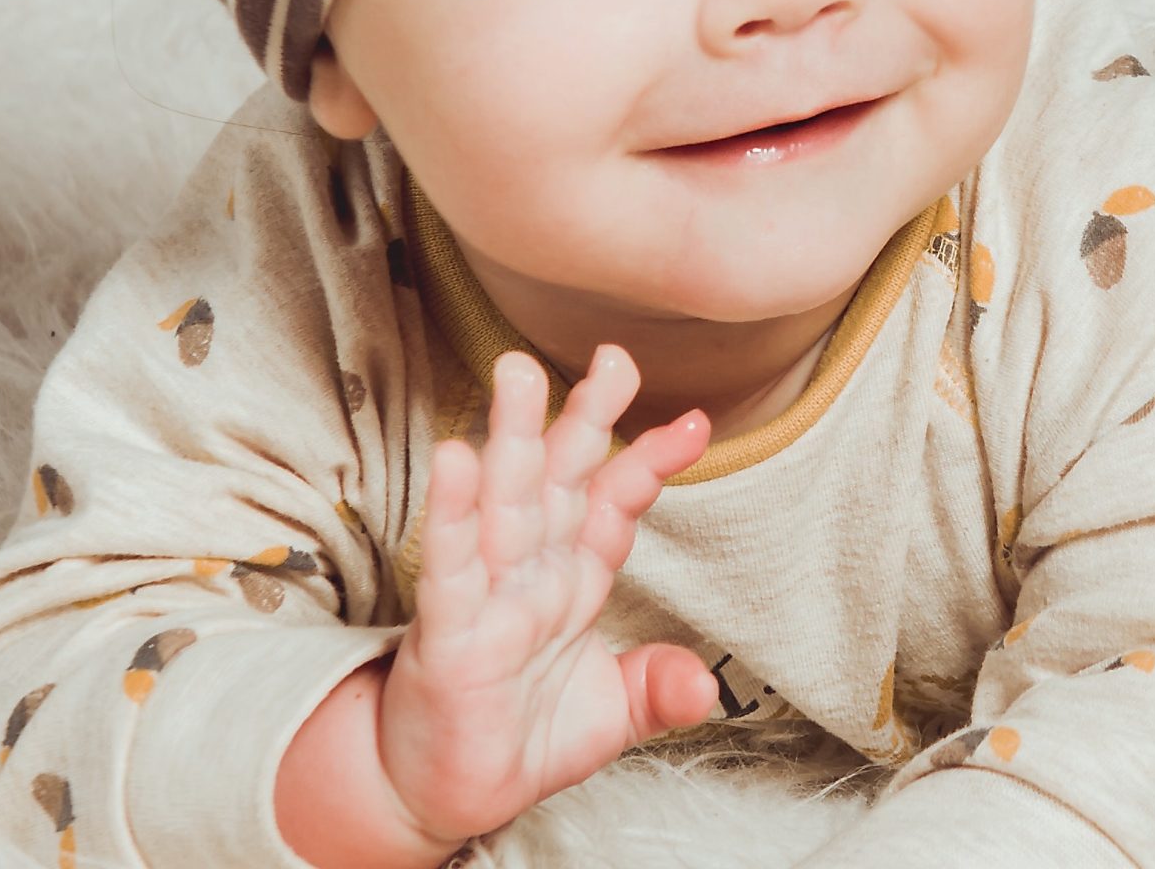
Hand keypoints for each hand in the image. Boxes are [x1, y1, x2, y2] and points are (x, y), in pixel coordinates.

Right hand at [377, 345, 716, 844]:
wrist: (446, 798)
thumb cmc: (519, 741)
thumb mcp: (612, 716)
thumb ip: (659, 690)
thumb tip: (708, 688)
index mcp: (572, 581)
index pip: (614, 506)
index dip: (650, 461)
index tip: (695, 421)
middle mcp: (530, 575)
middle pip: (559, 481)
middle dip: (585, 418)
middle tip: (613, 355)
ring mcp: (487, 598)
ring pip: (504, 505)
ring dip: (513, 438)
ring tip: (521, 374)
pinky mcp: (447, 634)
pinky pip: (452, 566)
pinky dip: (454, 514)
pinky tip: (457, 458)